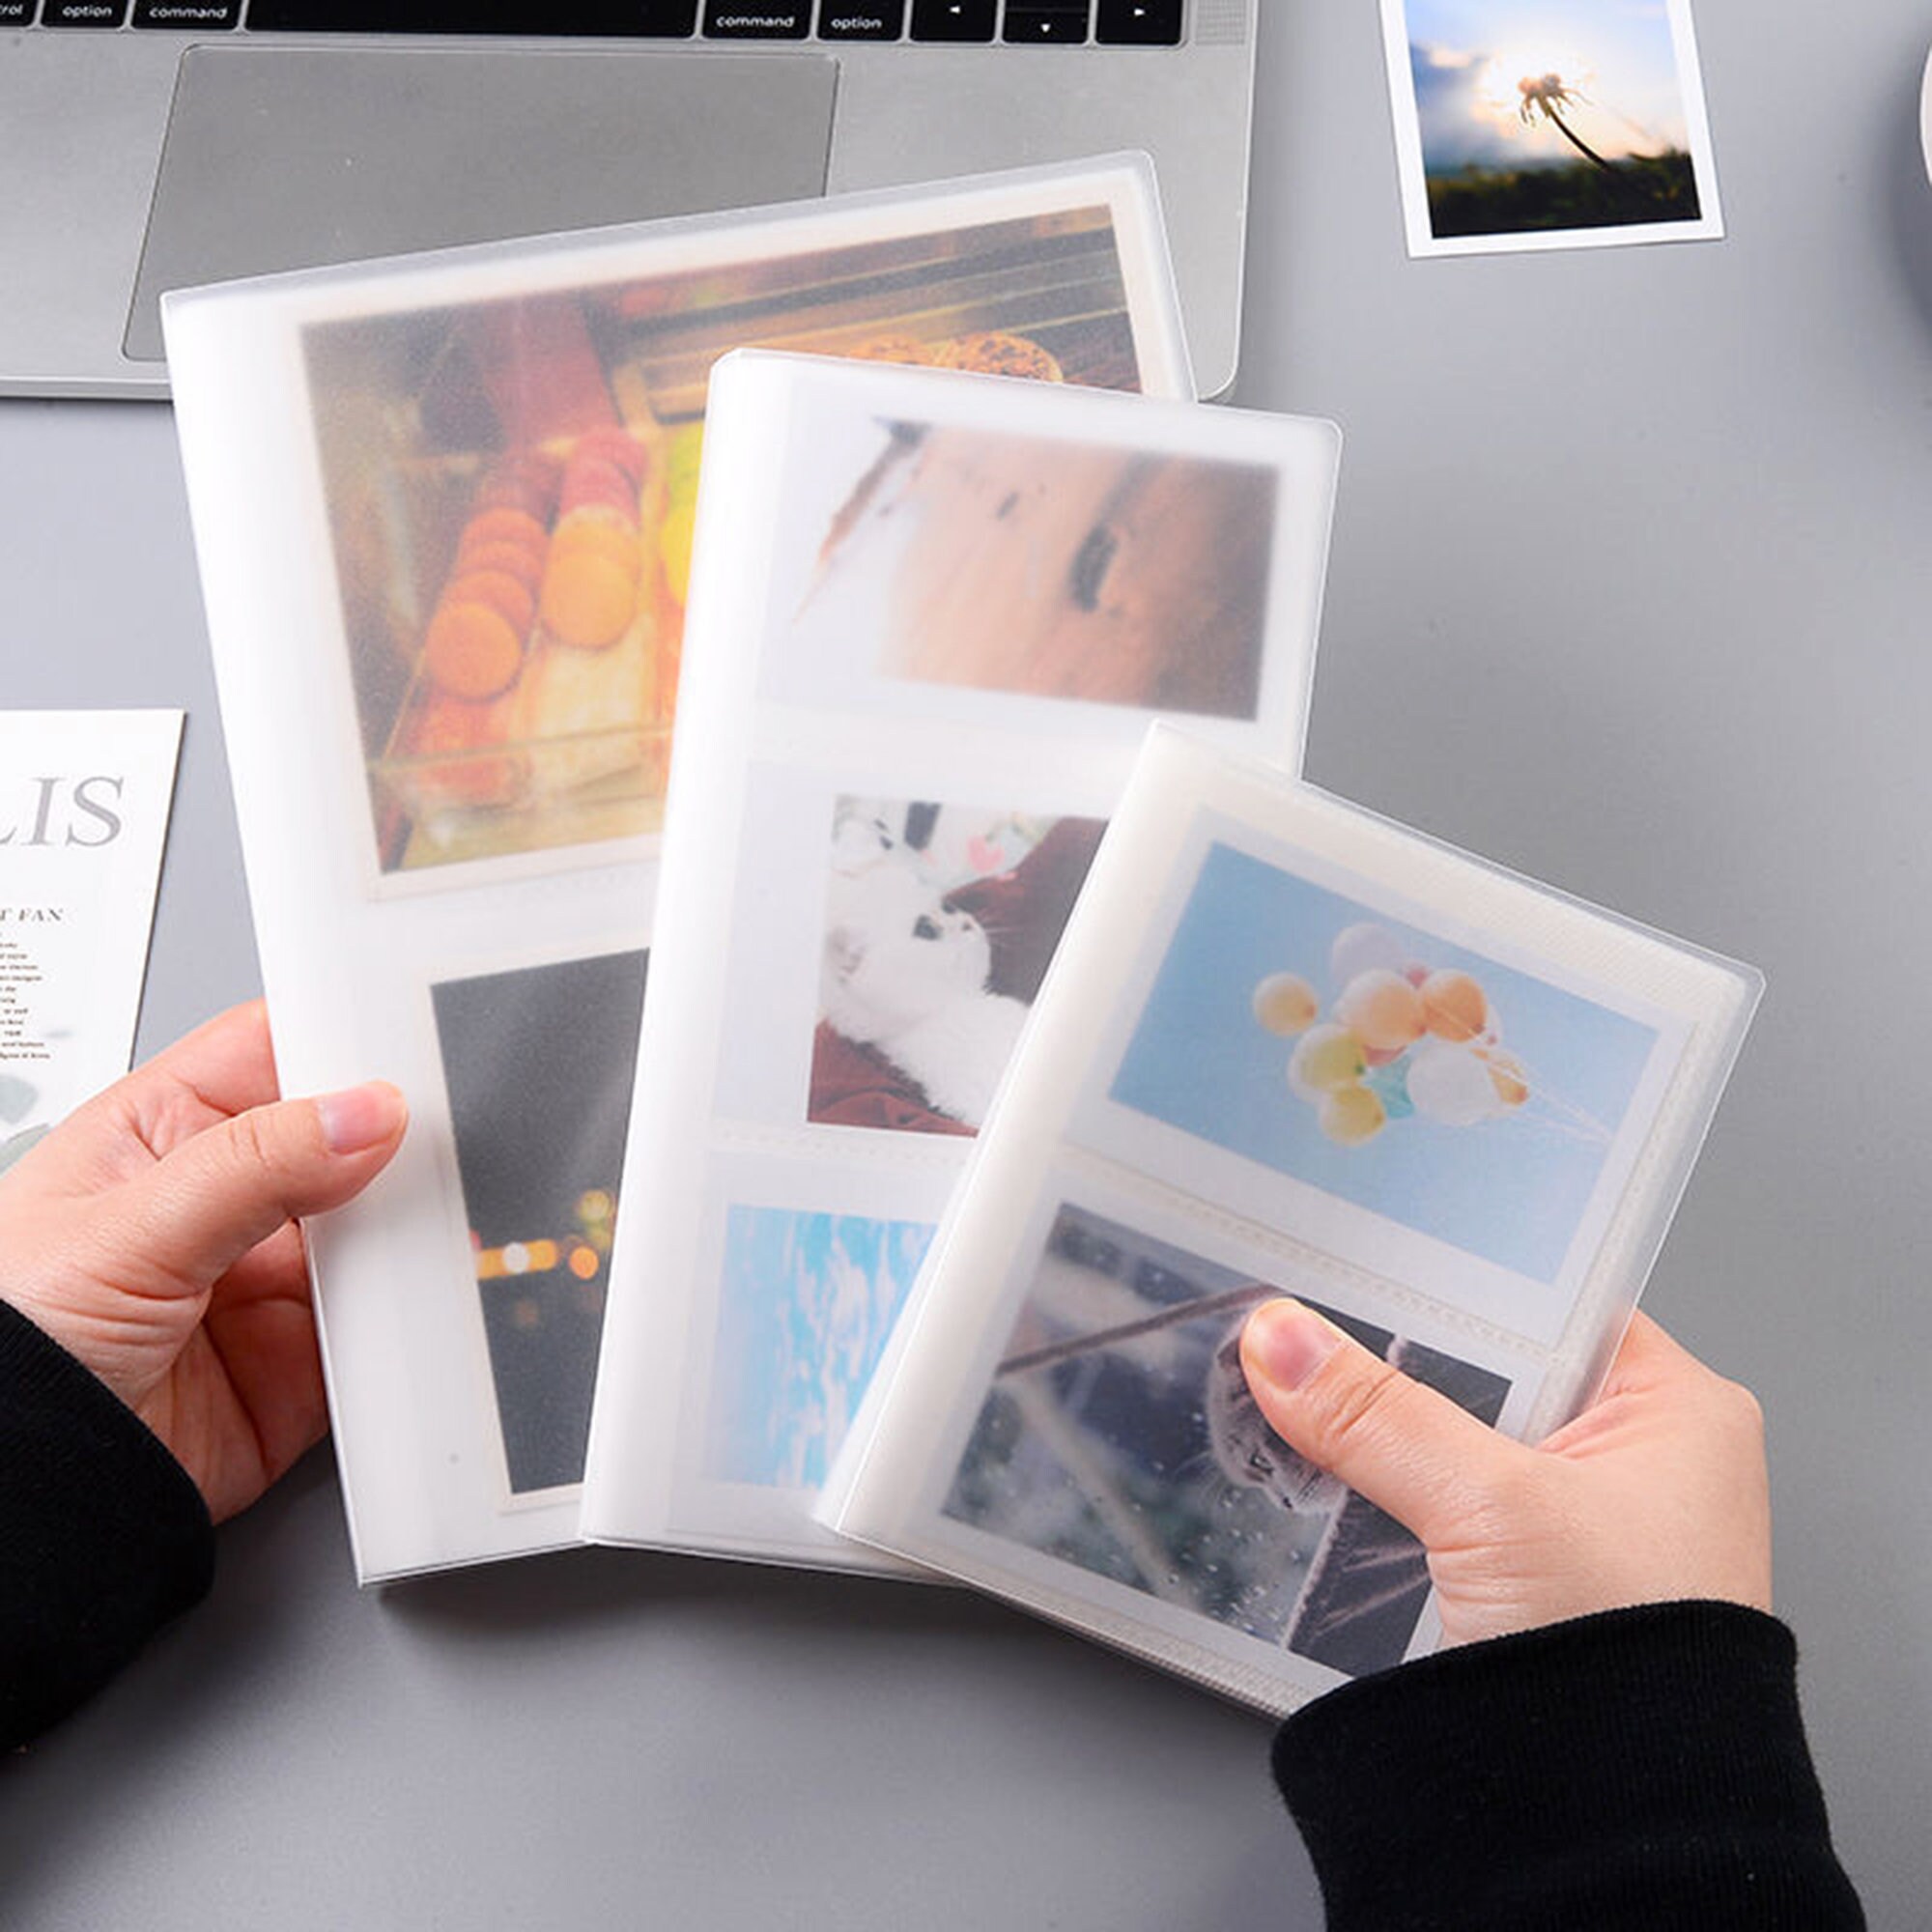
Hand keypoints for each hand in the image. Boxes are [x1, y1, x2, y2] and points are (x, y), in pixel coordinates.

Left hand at [0, 1000, 405, 1522]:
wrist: (20, 1498)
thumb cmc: (8, 1346)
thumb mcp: (125, 1231)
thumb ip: (252, 1165)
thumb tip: (364, 1113)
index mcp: (165, 1132)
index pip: (275, 1049)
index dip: (340, 1034)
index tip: (406, 1038)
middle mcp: (227, 1200)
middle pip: (346, 1137)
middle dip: (399, 1136)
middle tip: (439, 1137)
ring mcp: (270, 1278)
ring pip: (380, 1228)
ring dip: (414, 1226)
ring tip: (442, 1219)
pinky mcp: (308, 1356)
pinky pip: (388, 1323)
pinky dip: (418, 1312)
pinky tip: (426, 1294)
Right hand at [1240, 1299, 1771, 1645]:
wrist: (1622, 1837)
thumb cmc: (1631, 1670)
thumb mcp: (1490, 1507)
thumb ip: (1378, 1414)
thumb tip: (1283, 1340)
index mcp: (1674, 1408)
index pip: (1540, 1303)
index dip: (1444, 1284)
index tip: (1350, 1262)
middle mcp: (1638, 1458)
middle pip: (1487, 1374)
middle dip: (1393, 1365)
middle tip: (1300, 1331)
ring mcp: (1582, 1527)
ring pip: (1453, 1446)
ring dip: (1380, 1439)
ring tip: (1290, 1397)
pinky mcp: (1530, 1586)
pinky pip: (1440, 1511)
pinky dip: (1385, 1502)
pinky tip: (1322, 1483)